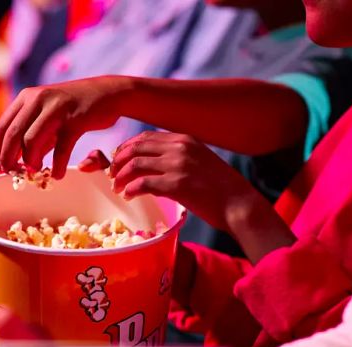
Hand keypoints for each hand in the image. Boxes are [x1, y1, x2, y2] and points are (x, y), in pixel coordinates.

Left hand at [0, 76, 132, 178]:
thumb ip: (33, 135)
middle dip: (9, 159)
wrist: (107, 93)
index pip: (1, 127)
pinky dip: (57, 166)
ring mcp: (56, 107)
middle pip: (12, 135)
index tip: (0, 166)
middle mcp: (38, 99)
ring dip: (31, 162)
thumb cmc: (74, 109)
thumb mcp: (48, 116)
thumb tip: (17, 162)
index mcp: (27, 97)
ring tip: (35, 173)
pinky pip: (61, 148)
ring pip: (31, 141)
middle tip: (13, 174)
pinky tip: (57, 175)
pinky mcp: (75, 119)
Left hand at [109, 131, 260, 232]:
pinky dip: (131, 190)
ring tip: (118, 189)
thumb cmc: (221, 189)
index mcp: (185, 139)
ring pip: (135, 164)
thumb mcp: (200, 161)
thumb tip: (155, 164)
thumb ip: (179, 157)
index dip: (127, 148)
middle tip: (112, 175)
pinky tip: (129, 197)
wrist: (239, 204)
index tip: (118, 160)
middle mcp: (180, 147)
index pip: (145, 137)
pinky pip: (142, 183)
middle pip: (136, 148)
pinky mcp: (176, 184)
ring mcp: (178, 165)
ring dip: (121, 177)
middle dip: (118, 161)